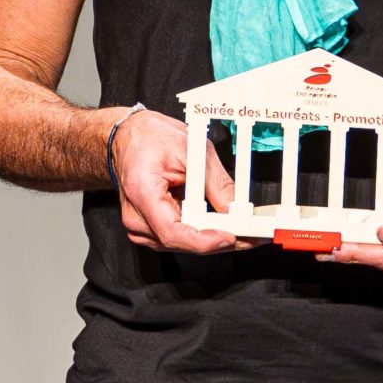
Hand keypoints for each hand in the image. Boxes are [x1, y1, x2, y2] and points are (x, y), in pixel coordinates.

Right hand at [108, 108, 239, 254]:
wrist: (129, 138)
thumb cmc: (152, 139)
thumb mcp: (193, 150)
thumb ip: (216, 183)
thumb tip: (235, 209)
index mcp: (142, 194)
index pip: (172, 232)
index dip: (204, 240)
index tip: (231, 236)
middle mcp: (136, 217)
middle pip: (182, 242)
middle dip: (220, 241)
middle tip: (253, 237)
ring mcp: (141, 227)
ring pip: (184, 244)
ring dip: (214, 239)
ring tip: (244, 232)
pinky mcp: (150, 229)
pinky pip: (180, 238)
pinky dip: (203, 234)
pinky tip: (223, 228)